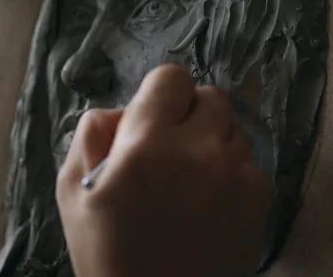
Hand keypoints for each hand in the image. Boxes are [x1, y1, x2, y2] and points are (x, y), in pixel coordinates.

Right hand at [56, 64, 272, 276]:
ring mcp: (237, 173)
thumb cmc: (108, 254)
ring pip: (233, 128)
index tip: (152, 119)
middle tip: (171, 149)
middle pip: (210, 96)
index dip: (160, 94)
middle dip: (189, 114)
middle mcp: (199, 149)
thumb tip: (122, 111)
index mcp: (147, 143)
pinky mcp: (260, 197)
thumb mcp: (72, 192)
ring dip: (212, 141)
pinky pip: (249, 162)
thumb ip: (90, 134)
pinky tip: (211, 202)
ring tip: (191, 179)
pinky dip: (231, 171)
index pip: (172, 77)